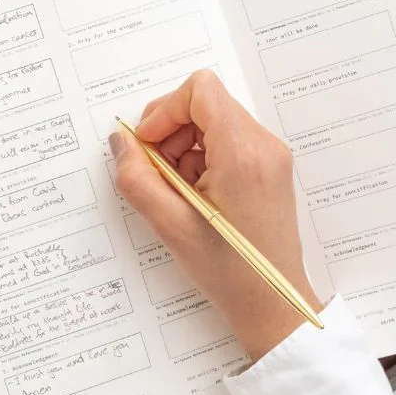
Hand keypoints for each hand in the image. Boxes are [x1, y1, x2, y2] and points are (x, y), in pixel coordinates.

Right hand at [110, 70, 322, 361]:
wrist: (273, 305)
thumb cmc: (228, 272)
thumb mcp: (170, 226)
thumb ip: (137, 177)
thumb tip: (122, 140)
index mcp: (243, 153)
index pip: (201, 90)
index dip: (165, 110)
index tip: (148, 145)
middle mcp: (264, 144)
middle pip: (207, 103)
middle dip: (171, 131)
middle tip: (157, 173)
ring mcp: (271, 154)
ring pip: (215, 120)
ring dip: (185, 146)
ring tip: (177, 191)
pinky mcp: (271, 166)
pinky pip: (229, 140)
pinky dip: (203, 156)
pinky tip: (196, 195)